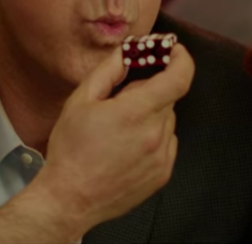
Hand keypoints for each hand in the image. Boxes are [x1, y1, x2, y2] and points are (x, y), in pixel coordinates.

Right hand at [32, 43, 195, 235]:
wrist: (69, 199)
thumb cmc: (71, 151)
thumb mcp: (81, 101)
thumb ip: (109, 71)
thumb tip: (126, 52)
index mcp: (136, 112)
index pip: (179, 78)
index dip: (182, 60)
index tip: (175, 51)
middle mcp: (155, 135)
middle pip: (168, 97)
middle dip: (151, 89)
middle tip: (124, 97)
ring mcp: (162, 156)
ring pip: (167, 120)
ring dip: (151, 115)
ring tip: (120, 129)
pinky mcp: (162, 173)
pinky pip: (167, 142)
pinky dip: (154, 136)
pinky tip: (127, 145)